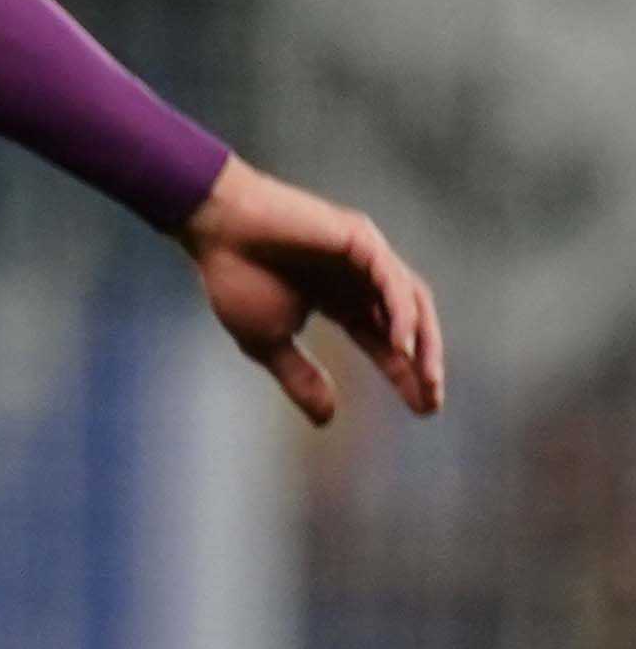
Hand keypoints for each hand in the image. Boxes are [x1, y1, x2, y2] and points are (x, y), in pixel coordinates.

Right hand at [177, 155, 441, 425]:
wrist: (217, 228)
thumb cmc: (236, 277)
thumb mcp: (268, 342)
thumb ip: (300, 378)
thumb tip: (327, 420)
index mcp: (341, 300)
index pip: (384, 341)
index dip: (403, 374)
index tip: (423, 409)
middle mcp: (361, 278)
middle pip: (408, 324)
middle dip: (423, 363)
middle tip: (431, 400)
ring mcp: (366, 256)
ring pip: (412, 301)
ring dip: (423, 341)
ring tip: (425, 379)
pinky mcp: (361, 239)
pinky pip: (392, 280)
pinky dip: (401, 312)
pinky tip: (400, 345)